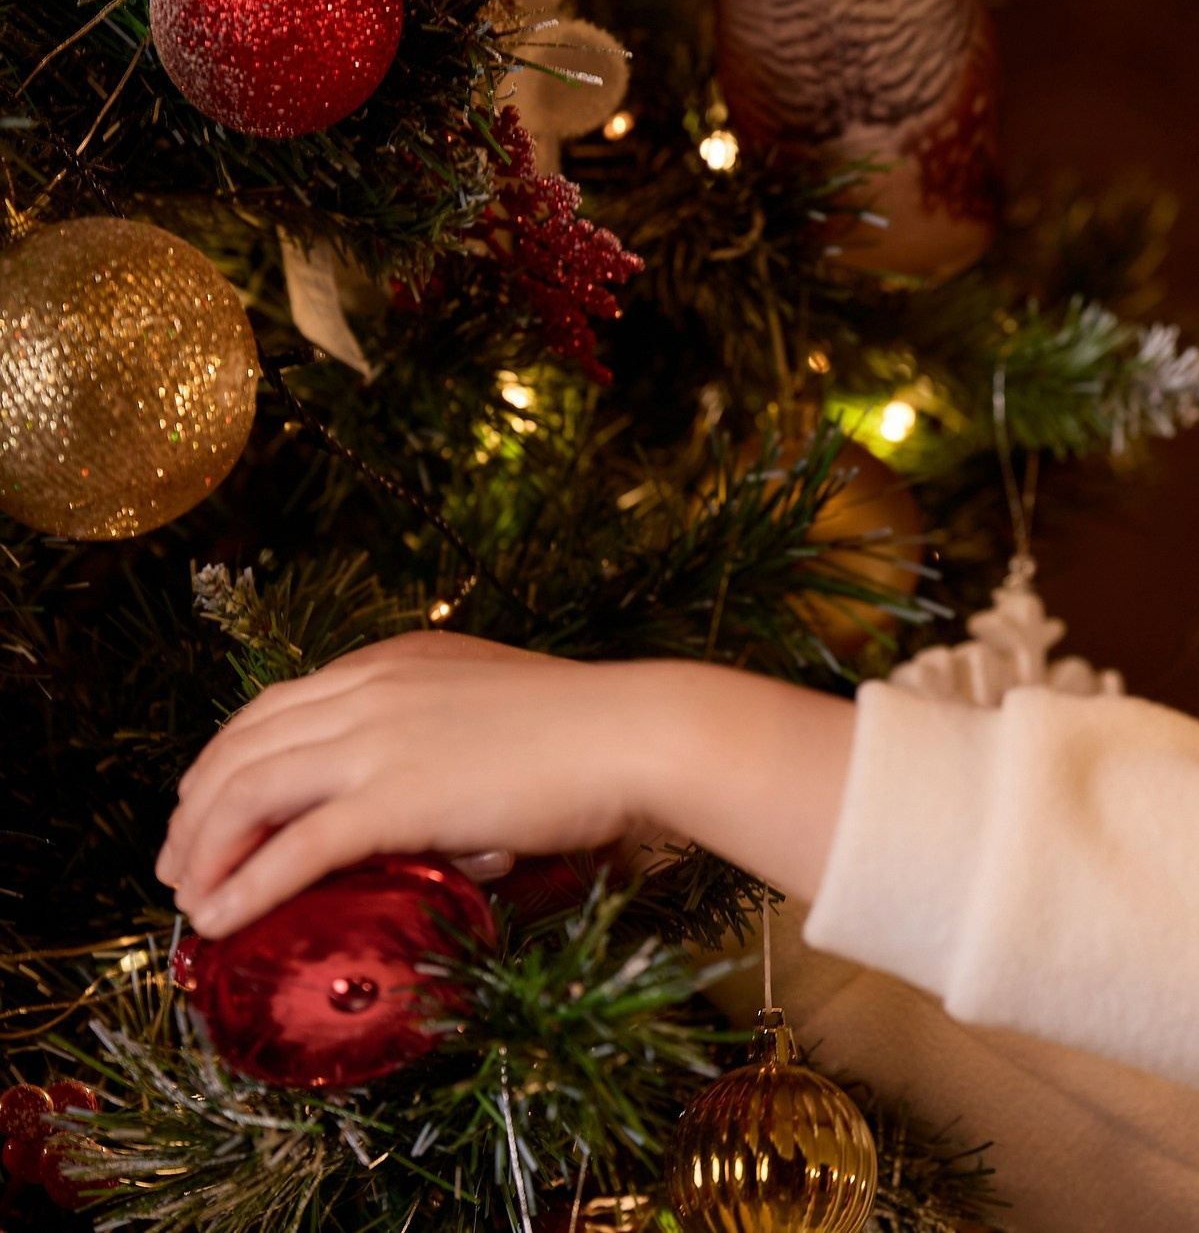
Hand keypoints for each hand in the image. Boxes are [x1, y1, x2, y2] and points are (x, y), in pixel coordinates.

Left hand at [157, 631, 665, 937]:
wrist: (639, 734)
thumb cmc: (595, 729)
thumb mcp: (496, 707)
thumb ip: (446, 737)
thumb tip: (436, 804)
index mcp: (392, 661)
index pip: (276, 705)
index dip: (227, 758)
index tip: (210, 802)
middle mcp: (369, 688)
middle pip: (242, 745)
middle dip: (195, 807)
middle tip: (178, 859)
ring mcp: (376, 740)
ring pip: (247, 792)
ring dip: (204, 849)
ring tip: (188, 897)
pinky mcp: (394, 798)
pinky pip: (291, 848)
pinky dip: (245, 886)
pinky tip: (220, 918)